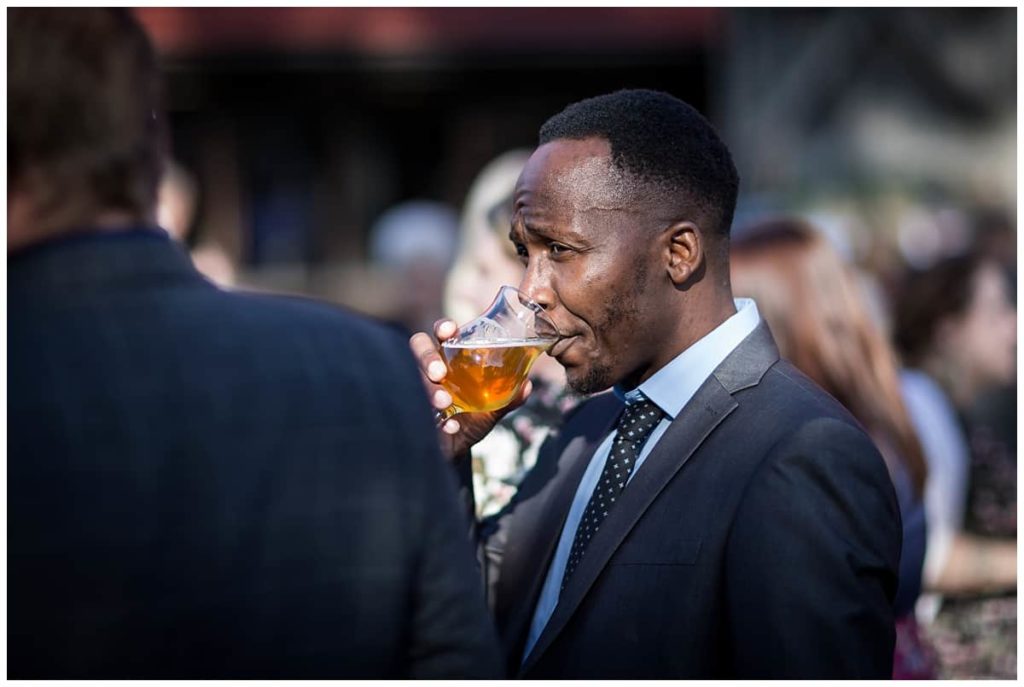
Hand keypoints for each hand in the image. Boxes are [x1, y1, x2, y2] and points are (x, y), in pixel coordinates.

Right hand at [409, 318, 531, 460]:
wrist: (455, 450)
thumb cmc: (470, 421)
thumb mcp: (492, 410)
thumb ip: (508, 398)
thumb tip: (527, 386)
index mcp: (450, 358)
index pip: (442, 333)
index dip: (443, 327)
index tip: (449, 331)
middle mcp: (431, 368)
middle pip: (418, 346)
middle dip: (427, 357)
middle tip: (439, 372)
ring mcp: (417, 386)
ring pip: (412, 375)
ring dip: (428, 387)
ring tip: (444, 403)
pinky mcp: (409, 406)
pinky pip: (413, 405)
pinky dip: (434, 417)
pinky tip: (449, 427)